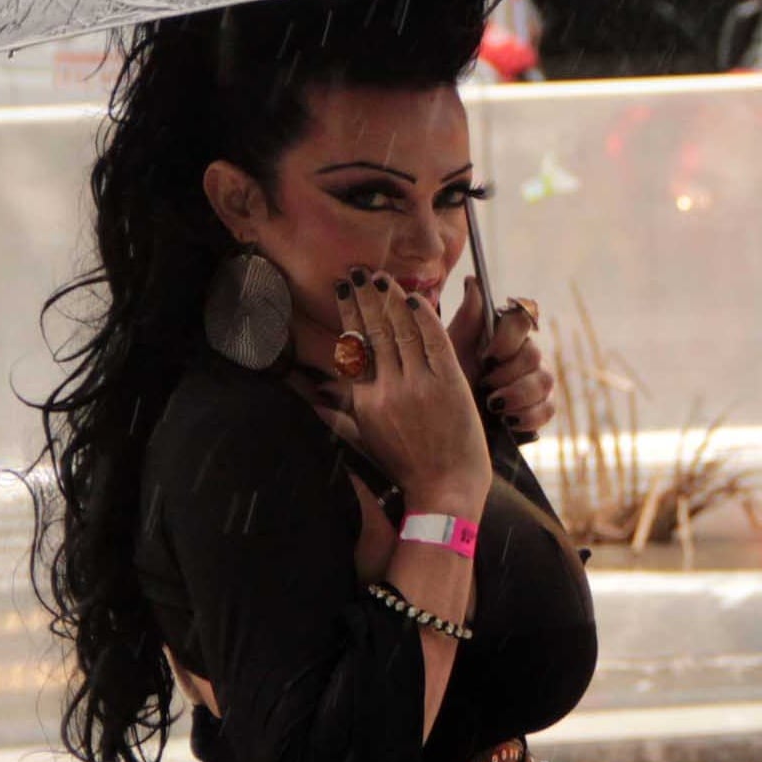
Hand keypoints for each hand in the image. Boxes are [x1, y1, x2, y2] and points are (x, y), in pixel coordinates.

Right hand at [337, 268, 492, 518]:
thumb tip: (311, 398)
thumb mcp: (364, 440)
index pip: (355, 347)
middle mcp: (388, 389)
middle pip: (375, 332)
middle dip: (365, 298)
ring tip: (381, 278)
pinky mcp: (450, 386)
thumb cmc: (407, 467)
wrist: (445, 489)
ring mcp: (420, 386)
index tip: (344, 291)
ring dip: (391, 300)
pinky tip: (415, 299)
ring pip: (402, 332)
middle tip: (357, 271)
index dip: (350, 315)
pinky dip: (425, 318)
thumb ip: (338, 415)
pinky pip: (435, 342)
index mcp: (366, 401)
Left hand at [451, 275, 554, 437]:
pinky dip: (527, 416)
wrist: (447, 433)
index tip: (490, 355)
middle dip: (509, 374)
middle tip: (486, 386)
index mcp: (502, 338)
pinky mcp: (541, 409)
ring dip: (517, 396)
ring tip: (493, 406)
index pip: (522, 319)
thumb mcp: (449, 354)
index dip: (509, 338)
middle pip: (534, 353)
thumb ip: (466, 320)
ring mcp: (535, 383)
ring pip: (545, 380)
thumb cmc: (443, 389)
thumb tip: (473, 280)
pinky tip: (509, 422)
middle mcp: (522, 357)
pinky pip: (549, 408)